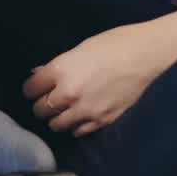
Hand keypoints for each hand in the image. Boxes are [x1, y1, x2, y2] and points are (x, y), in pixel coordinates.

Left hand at [23, 20, 176, 137]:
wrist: (145, 55)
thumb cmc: (113, 44)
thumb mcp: (79, 49)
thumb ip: (58, 65)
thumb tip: (39, 73)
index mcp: (61, 70)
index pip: (31, 89)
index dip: (31, 88)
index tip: (34, 87)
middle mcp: (70, 94)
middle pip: (40, 110)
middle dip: (41, 104)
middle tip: (48, 97)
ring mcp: (86, 110)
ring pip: (57, 125)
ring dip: (57, 117)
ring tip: (63, 108)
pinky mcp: (102, 121)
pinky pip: (79, 131)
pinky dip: (76, 125)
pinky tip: (80, 114)